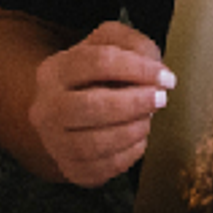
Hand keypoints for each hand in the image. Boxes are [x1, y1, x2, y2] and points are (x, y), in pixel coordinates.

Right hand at [29, 21, 174, 186]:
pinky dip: (128, 155)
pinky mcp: (70, 169)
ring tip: (147, 119)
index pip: (97, 62)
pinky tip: (138, 140)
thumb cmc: (96, 76)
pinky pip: (102, 169)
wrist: (70, 112)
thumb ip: (133, 43)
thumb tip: (156, 71)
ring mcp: (54, 142)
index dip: (137, 68)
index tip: (166, 77)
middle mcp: (47, 107)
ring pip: (93, 143)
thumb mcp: (110, 44)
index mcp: (56, 69)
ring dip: (132, 130)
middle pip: (90, 106)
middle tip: (160, 100)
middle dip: (134, 103)